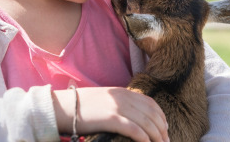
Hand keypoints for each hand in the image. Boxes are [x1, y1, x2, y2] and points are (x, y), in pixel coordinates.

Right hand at [53, 87, 168, 141]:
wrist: (63, 107)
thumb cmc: (82, 107)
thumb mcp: (105, 99)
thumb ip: (120, 103)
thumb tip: (134, 115)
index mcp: (123, 92)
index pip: (150, 103)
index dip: (161, 116)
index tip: (165, 128)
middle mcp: (123, 98)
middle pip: (152, 113)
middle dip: (162, 129)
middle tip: (166, 141)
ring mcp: (117, 107)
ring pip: (146, 122)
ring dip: (157, 136)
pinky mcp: (111, 119)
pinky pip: (134, 129)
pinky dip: (144, 138)